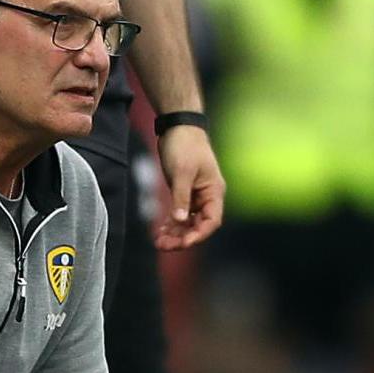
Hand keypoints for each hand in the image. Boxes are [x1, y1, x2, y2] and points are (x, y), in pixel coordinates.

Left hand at [153, 124, 224, 249]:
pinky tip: (160, 231)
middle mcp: (207, 197)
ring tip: (159, 242)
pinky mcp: (184, 193)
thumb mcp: (181, 172)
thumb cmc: (185, 146)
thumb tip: (180, 220)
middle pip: (199, 225)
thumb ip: (181, 197)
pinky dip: (172, 224)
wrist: (179, 127)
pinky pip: (181, 214)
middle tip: (163, 246)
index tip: (184, 243)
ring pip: (188, 222)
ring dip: (176, 233)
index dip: (199, 234)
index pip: (211, 221)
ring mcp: (196, 196)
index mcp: (214, 192)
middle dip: (183, 238)